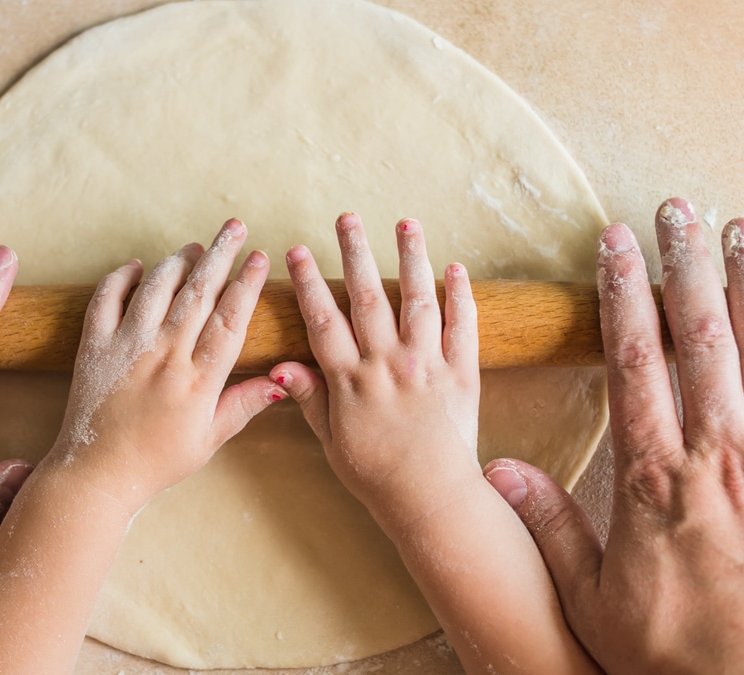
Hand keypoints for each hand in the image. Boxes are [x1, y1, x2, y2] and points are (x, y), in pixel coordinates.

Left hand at [44, 217, 283, 504]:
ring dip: (177, 261)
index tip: (260, 258)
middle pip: (197, 293)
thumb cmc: (156, 462)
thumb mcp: (208, 440)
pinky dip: (120, 278)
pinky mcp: (94, 348)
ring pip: (156, 289)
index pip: (229, 320)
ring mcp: (126, 348)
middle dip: (219, 255)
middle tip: (235, 227)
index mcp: (197, 381)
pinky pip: (106, 300)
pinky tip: (135, 267)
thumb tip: (282, 381)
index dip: (246, 285)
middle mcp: (164, 357)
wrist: (96, 475)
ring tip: (194, 246)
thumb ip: (243, 405)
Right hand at [270, 213, 480, 522]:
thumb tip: (280, 365)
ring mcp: (427, 365)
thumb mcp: (331, 440)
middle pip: (367, 297)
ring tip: (405, 224)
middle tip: (347, 217)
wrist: (431, 498)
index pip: (323, 320)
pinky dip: (460, 295)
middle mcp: (388, 364)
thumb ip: (310, 397)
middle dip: (355, 252)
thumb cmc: (375, 474)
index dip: (308, 283)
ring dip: (410, 258)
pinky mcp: (462, 373)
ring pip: (417, 300)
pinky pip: (463, 327)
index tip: (297, 251)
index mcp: (352, 380)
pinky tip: (455, 268)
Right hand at [485, 199, 743, 672]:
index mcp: (655, 478)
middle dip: (686, 265)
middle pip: (701, 338)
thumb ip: (549, 528)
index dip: (624, 293)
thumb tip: (498, 468)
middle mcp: (722, 458)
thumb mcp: (595, 600)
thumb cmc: (680, 656)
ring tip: (740, 228)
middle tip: (675, 209)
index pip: (636, 361)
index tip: (614, 242)